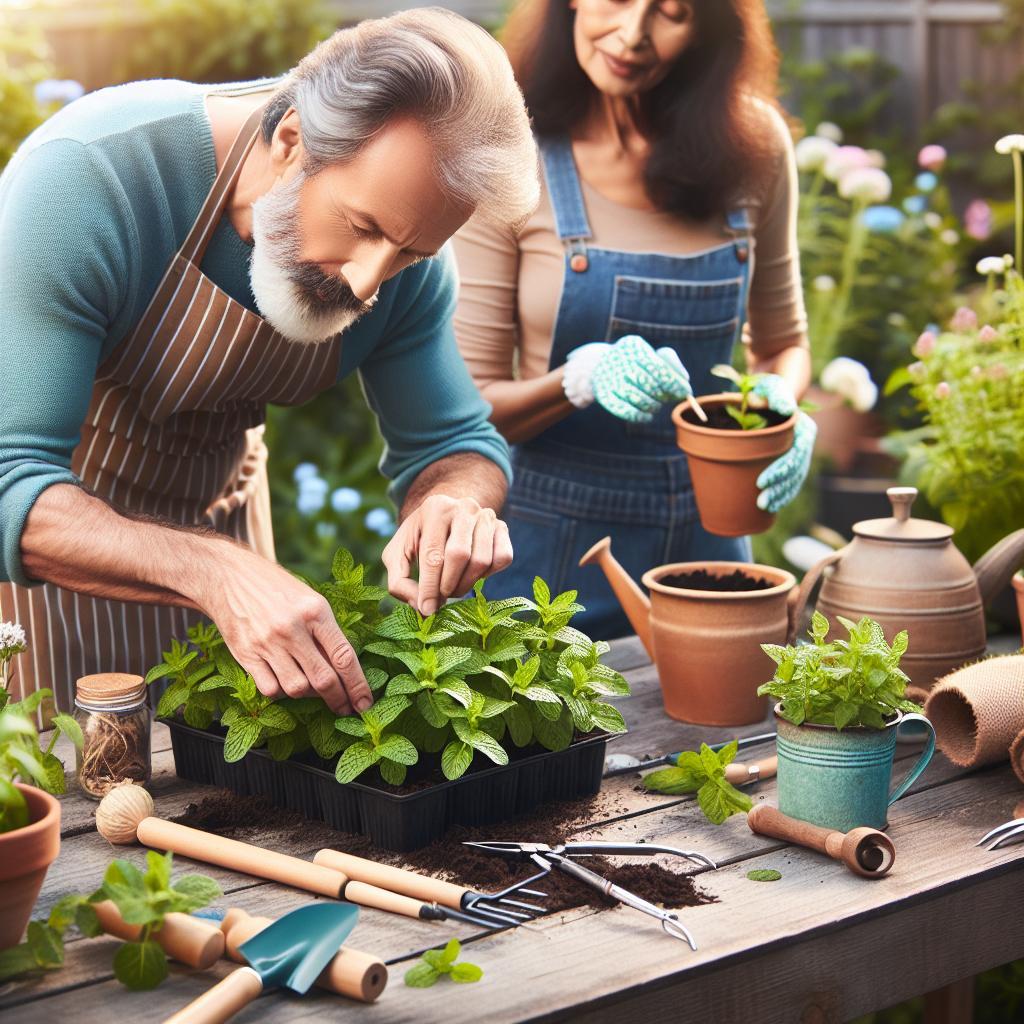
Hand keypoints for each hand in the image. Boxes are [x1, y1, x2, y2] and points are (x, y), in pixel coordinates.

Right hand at [198, 547, 371, 715]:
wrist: (230, 577)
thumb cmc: (278, 590)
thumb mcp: (311, 600)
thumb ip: (326, 633)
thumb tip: (344, 672)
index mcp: (315, 611)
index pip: (344, 656)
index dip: (357, 685)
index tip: (365, 703)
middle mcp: (292, 628)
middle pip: (323, 679)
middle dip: (339, 699)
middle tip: (346, 709)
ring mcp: (267, 643)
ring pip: (297, 689)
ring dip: (309, 696)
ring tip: (313, 689)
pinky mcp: (246, 654)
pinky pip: (270, 689)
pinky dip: (282, 693)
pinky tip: (285, 683)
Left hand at [382, 494, 512, 615]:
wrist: (445, 517)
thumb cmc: (418, 538)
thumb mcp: (397, 554)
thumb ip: (398, 582)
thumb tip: (422, 607)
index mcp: (435, 508)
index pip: (433, 555)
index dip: (429, 587)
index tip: (427, 609)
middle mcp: (464, 507)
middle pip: (460, 556)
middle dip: (448, 585)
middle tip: (441, 597)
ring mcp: (486, 516)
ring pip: (482, 560)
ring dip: (466, 584)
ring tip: (453, 587)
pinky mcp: (502, 527)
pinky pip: (503, 558)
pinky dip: (489, 574)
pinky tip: (472, 573)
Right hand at [563, 335, 691, 422]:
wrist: (598, 366)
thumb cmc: (634, 361)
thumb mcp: (650, 354)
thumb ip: (670, 363)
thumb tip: (684, 380)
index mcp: (633, 347)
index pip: (659, 368)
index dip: (674, 382)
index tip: (685, 391)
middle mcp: (618, 361)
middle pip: (650, 385)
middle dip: (663, 395)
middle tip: (667, 398)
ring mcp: (608, 379)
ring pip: (640, 399)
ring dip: (653, 406)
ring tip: (655, 405)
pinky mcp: (603, 395)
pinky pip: (627, 411)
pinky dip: (641, 416)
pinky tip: (647, 415)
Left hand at [753, 374, 815, 511]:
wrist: (770, 388)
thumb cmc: (769, 386)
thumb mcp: (772, 385)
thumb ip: (776, 394)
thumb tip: (785, 408)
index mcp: (803, 429)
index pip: (795, 455)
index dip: (780, 471)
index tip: (760, 482)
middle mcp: (804, 442)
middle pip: (796, 471)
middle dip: (780, 489)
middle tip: (761, 502)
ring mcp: (797, 451)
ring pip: (795, 479)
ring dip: (782, 494)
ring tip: (765, 507)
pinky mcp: (787, 456)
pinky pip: (789, 479)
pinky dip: (782, 492)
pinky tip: (771, 505)